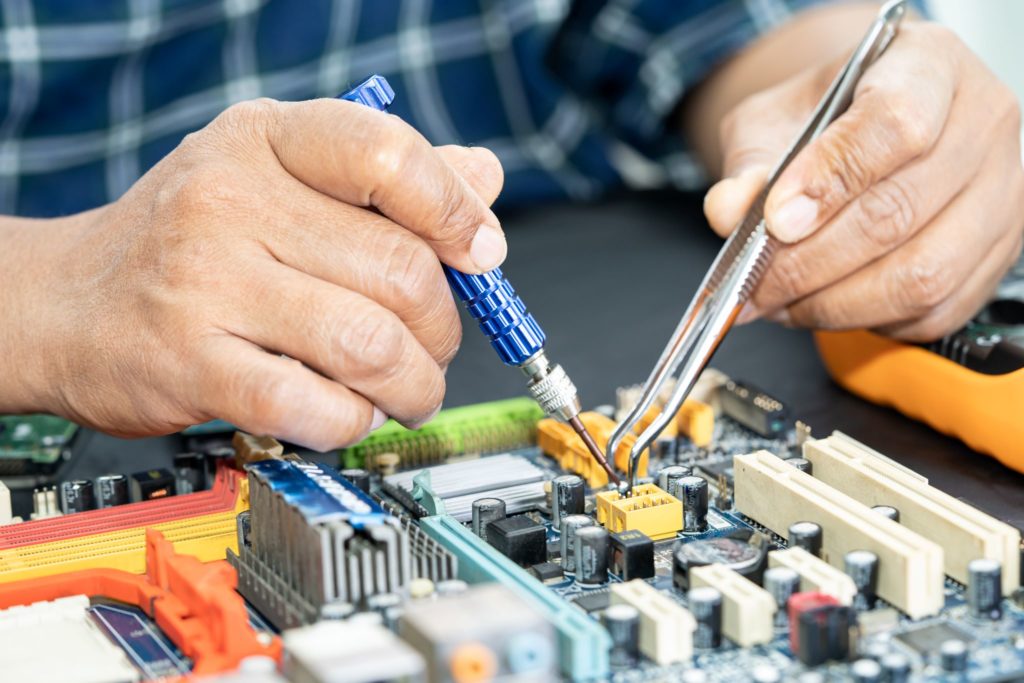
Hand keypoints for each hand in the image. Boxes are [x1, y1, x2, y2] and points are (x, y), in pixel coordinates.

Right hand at [10, 98, 504, 449]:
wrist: (67, 302)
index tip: (480, 253)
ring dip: (414, 385)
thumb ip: (384, 176)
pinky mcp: (192, 364)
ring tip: (407, 389)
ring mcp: (206, 283)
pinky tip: (348, 412)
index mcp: (267, 140)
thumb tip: (483, 181)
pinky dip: (354, 421)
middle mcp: (231, 200)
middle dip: (442, 327)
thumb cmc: (190, 238)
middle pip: (400, 271)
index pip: (388, 155)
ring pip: (370, 346)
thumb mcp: (278, 173)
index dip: (456, 212)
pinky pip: (314, 407)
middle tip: (433, 346)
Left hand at [704, 21, 1023, 340]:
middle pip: (900, 211)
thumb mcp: (770, 121)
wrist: (856, 133)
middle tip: (755, 284)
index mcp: (929, 65)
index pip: (895, 124)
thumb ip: (748, 165)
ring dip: (835, 303)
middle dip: (809, 263)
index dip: (830, 179)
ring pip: (922, 273)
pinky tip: (822, 307)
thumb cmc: (820, 120)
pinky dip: (868, 320)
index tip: (775, 219)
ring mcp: (1000, 193)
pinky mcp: (997, 253)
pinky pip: (935, 309)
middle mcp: (982, 124)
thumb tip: (728, 212)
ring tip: (780, 302)